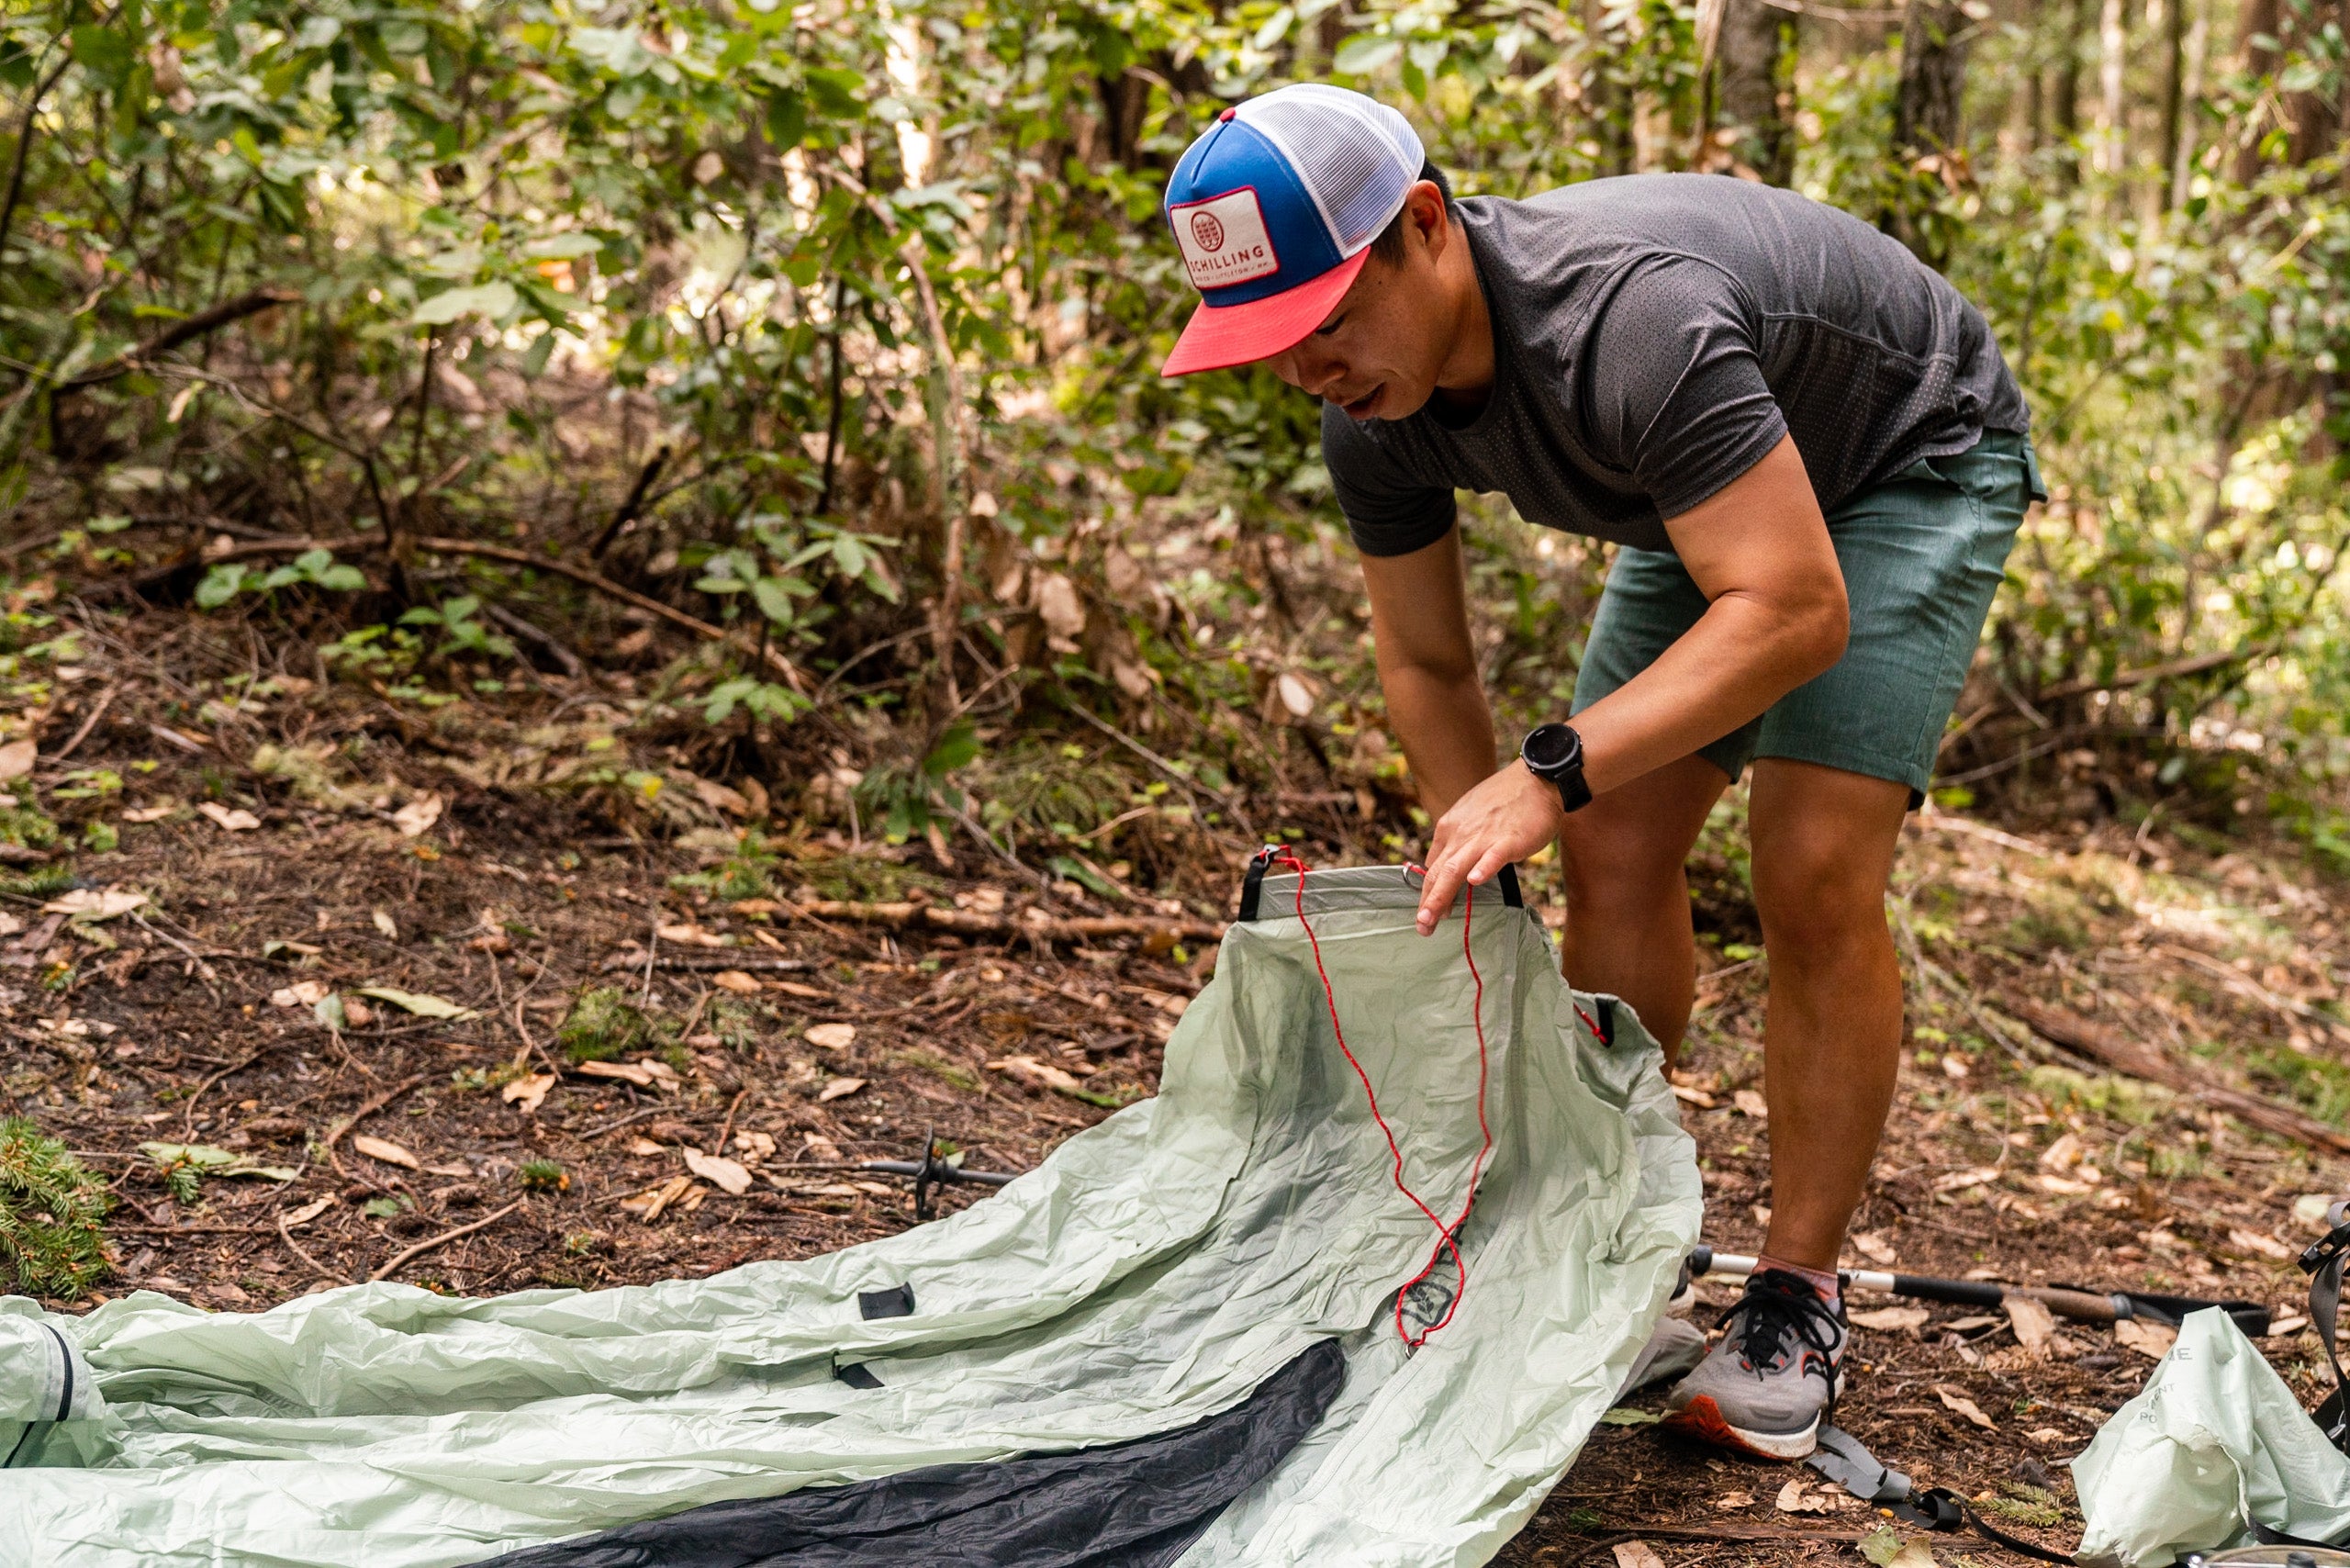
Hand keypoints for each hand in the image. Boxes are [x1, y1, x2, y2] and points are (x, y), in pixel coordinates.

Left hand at [1414, 761, 1562, 934]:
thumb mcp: (1471, 818)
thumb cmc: (1506, 801)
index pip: (1433, 867)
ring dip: (1442, 895)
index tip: (1427, 912)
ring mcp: (1484, 836)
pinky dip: (1484, 868)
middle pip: (1438, 872)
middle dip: (1427, 902)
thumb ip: (1460, 841)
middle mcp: (1460, 833)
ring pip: (1456, 868)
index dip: (1429, 892)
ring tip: (1432, 917)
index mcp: (1450, 829)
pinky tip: (1475, 881)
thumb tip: (1453, 867)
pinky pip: (1493, 855)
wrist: (1536, 779)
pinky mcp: (1509, 839)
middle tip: (1422, 927)